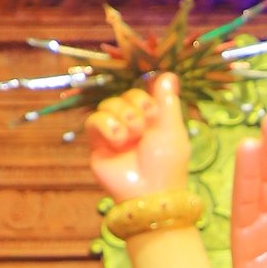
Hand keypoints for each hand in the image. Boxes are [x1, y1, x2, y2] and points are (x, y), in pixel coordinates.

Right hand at [86, 72, 192, 201]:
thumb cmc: (166, 163)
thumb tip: (169, 74)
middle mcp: (134, 123)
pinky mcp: (98, 143)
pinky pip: (94, 120)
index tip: (154, 109)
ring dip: (123, 117)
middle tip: (144, 128)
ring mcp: (115, 132)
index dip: (147, 94)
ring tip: (132, 137)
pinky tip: (118, 140)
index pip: (143, 90)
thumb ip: (168, 101)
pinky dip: (106, 126)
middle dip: (136, 107)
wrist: (149, 193)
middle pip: (126, 94)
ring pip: (109, 104)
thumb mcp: (172, 128)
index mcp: (153, 119)